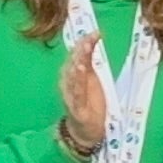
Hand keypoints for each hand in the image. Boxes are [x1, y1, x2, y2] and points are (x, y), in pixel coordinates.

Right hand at [56, 37, 107, 156]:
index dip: (84, 43)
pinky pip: (77, 95)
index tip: (95, 33)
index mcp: (72, 73)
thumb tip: (91, 40)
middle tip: (89, 39)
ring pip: (73, 78)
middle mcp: (68, 82)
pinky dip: (78, 85)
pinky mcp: (77, 108)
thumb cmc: (89, 101)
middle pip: (73, 63)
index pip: (77, 54)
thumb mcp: (92, 78)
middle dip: (81, 51)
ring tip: (83, 53)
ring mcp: (71, 95)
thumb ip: (90, 61)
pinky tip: (79, 73)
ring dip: (78, 65)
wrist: (85, 129)